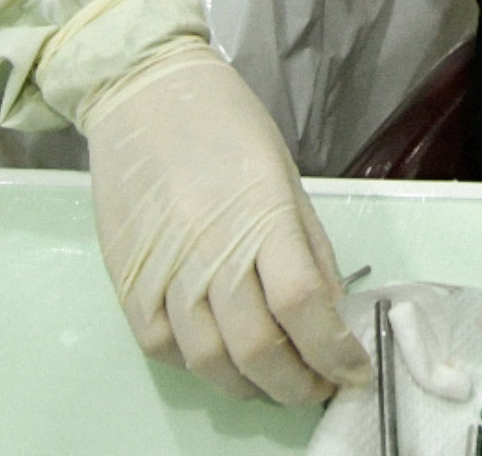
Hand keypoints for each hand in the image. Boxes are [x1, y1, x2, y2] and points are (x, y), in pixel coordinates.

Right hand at [80, 44, 370, 406]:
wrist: (141, 94)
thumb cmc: (225, 125)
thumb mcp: (286, 176)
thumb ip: (309, 250)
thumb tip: (331, 317)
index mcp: (260, 214)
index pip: (303, 305)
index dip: (334, 352)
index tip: (354, 371)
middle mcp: (208, 248)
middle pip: (257, 348)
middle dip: (297, 386)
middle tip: (318, 387)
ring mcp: (162, 269)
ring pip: (208, 361)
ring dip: (251, 387)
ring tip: (275, 382)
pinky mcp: (127, 280)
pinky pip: (163, 347)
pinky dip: (198, 366)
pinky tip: (223, 357)